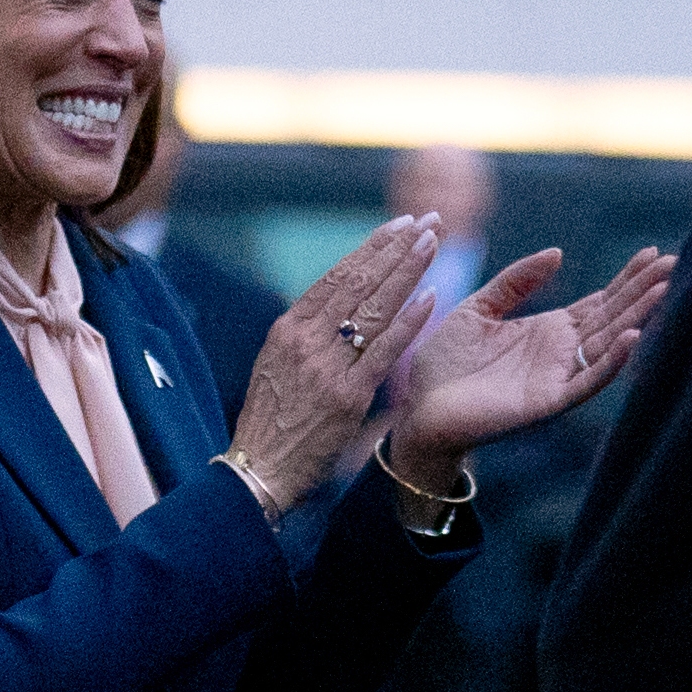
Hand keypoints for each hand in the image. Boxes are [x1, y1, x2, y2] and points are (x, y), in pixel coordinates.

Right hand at [225, 215, 443, 505]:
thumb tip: (338, 308)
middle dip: (397, 247)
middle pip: (359, 282)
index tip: (399, 226)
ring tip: (434, 242)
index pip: (336, 277)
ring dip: (408, 271)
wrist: (257, 471)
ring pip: (375, 307)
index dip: (372, 248)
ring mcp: (326, 367)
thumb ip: (307, 336)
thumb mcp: (276, 368)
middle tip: (428, 220)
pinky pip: (384, 351)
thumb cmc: (269, 422)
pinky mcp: (347, 396)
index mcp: (287, 330)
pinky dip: (409, 322)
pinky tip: (431, 296)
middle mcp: (306, 341)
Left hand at [387, 243, 677, 480]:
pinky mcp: (547, 402)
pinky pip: (587, 381)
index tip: (654, 252)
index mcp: (548, 331)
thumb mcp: (478, 309)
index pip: (599, 301)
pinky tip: (633, 337)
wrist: (417, 411)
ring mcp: (557, 378)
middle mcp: (560, 354)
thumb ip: (515, 281)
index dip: (627, 278)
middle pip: (613, 317)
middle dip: (643, 290)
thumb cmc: (444, 364)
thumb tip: (558, 252)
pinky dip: (611, 361)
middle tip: (675, 262)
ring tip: (664, 290)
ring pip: (608, 344)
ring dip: (637, 318)